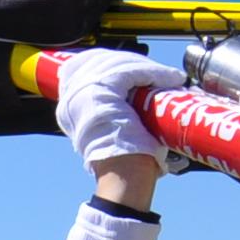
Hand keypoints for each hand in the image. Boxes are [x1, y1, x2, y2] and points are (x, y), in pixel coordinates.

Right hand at [52, 47, 171, 210]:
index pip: (86, 65)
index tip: (138, 65)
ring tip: (169, 76)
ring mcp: (82, 93)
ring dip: (148, 67)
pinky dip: (152, 72)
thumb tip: (138, 94)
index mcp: (70, 105)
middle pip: (101, 60)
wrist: (124, 179)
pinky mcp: (100, 91)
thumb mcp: (112, 128)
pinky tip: (168, 77)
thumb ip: (114, 108)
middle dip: (133, 61)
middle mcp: (71, 97)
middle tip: (158, 71)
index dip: (113, 60)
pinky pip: (129, 71)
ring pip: (117, 63)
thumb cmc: (125, 161)